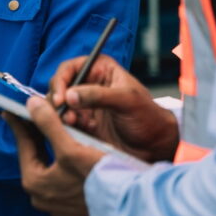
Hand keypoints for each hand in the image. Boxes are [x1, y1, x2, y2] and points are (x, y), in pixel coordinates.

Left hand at [6, 98, 104, 215]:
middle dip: (37, 134)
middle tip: (34, 114)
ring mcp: (56, 203)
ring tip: (53, 126)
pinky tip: (71, 148)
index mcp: (34, 183)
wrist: (130, 204)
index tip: (12, 109)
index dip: (20, 123)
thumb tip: (31, 104)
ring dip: (51, 146)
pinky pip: (61, 176)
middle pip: (35, 155)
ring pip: (49, 165)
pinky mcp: (71, 205)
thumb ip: (48, 124)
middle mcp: (41, 197)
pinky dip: (63, 160)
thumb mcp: (70, 146)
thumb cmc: (100, 177)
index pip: (24, 144)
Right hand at [47, 54, 178, 162]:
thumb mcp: (126, 101)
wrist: (156, 146)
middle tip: (62, 112)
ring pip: (60, 105)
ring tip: (71, 122)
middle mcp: (89, 84)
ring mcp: (85, 104)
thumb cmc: (148, 117)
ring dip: (61, 113)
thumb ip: (98, 95)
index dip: (61, 81)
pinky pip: (65, 121)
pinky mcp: (83, 122)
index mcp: (100, 69)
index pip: (70, 68)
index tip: (62, 98)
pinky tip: (76, 128)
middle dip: (59, 99)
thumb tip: (70, 95)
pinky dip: (65, 125)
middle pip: (60, 86)